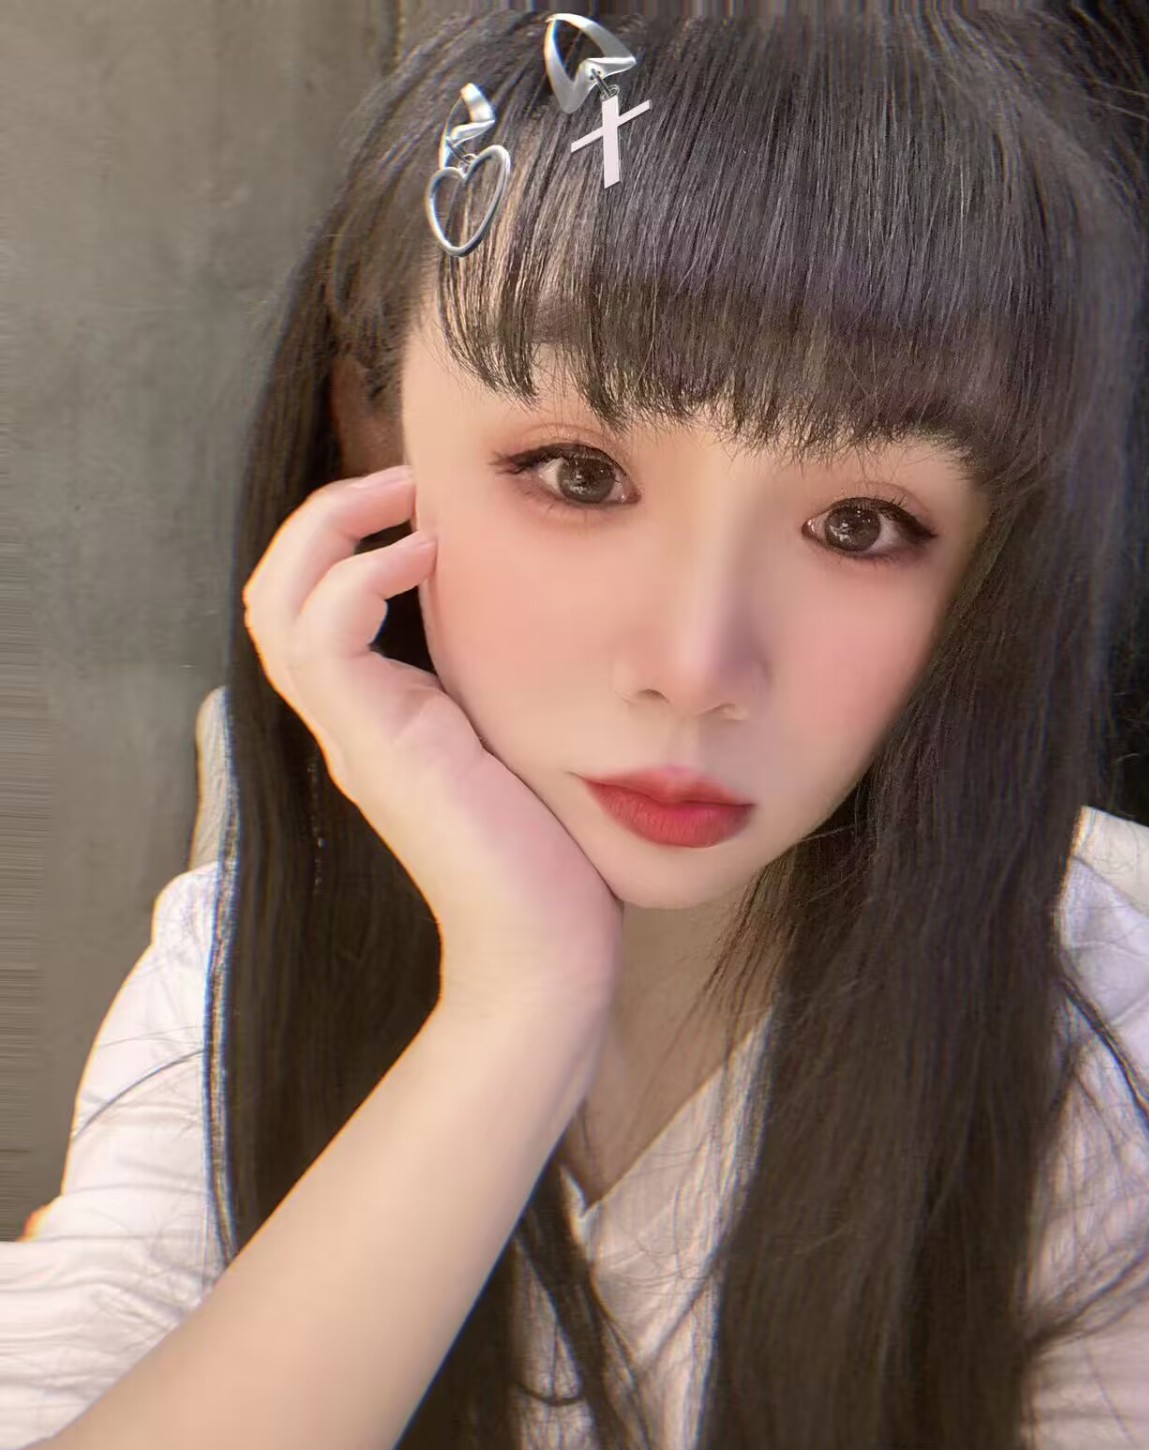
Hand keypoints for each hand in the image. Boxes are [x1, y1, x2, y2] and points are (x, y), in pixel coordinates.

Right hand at [242, 467, 624, 1020]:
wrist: (545, 948)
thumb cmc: (553, 854)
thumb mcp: (521, 738)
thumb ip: (502, 682)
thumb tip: (546, 616)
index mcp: (381, 717)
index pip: (313, 607)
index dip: (345, 538)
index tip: (426, 501)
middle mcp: (352, 722)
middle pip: (274, 595)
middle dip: (324, 517)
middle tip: (402, 479)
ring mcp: (355, 735)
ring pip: (276, 605)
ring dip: (329, 530)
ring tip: (403, 498)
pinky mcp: (376, 747)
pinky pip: (322, 637)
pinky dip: (358, 576)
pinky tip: (426, 555)